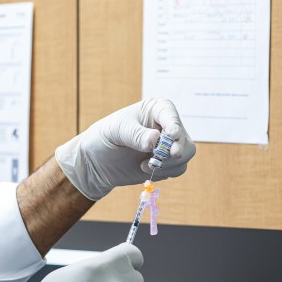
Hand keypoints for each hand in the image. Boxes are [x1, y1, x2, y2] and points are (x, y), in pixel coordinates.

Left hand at [54, 98, 195, 199]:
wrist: (96, 162)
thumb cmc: (104, 137)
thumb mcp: (116, 131)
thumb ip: (135, 135)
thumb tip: (155, 140)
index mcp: (156, 109)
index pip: (170, 113)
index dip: (174, 124)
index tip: (171, 135)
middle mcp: (166, 125)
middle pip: (184, 138)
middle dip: (176, 150)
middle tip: (161, 156)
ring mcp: (168, 145)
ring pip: (185, 155)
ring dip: (169, 163)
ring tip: (145, 165)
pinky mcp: (167, 163)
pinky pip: (178, 169)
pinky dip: (166, 172)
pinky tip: (144, 169)